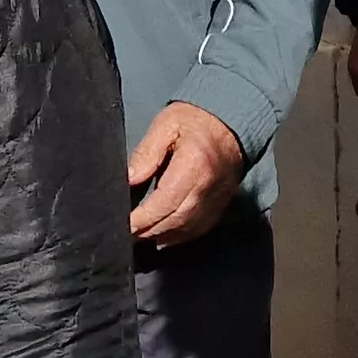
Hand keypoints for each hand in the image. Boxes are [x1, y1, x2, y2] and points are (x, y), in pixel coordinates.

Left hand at [128, 102, 245, 247]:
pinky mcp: (222, 202)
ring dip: (163, 235)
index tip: (125, 224)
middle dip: (150, 231)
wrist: (232, 119)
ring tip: (142, 236)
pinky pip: (201, 226)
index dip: (144, 218)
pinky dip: (181, 236)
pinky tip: (164, 237)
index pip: (166, 201)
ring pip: (188, 227)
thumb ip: (147, 152)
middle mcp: (208, 186)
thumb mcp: (166, 125)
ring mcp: (218, 197)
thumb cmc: (195, 120)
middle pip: (177, 219)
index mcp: (194, 165)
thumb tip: (129, 179)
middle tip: (128, 234)